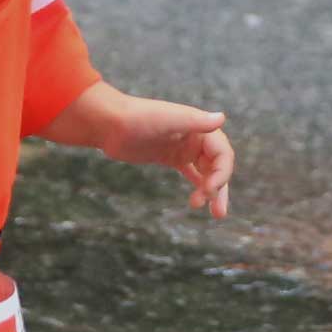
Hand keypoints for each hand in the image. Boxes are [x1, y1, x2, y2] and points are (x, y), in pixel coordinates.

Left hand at [107, 95, 233, 216]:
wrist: (109, 123)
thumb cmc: (138, 117)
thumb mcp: (168, 119)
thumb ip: (195, 121)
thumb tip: (222, 118)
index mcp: (199, 127)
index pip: (222, 154)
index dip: (221, 174)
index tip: (208, 191)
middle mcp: (196, 137)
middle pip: (218, 166)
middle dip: (220, 188)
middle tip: (218, 213)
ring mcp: (184, 148)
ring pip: (206, 172)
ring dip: (211, 190)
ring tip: (210, 212)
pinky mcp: (171, 157)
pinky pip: (192, 172)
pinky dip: (198, 185)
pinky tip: (199, 200)